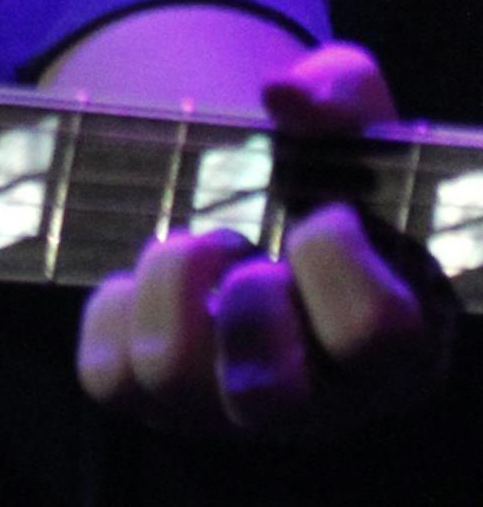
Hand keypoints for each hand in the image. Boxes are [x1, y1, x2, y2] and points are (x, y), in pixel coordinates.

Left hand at [74, 41, 450, 434]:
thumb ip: (342, 93)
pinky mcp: (152, 403)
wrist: (254, 200)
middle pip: (271, 398)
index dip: (336, 262)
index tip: (321, 212)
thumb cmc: (322, 171)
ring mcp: (229, 413)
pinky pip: (108, 375)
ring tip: (195, 245)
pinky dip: (114, 306)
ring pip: (170, 379)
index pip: (375, 336)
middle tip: (246, 246)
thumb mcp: (350, 118)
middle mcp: (319, 405)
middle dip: (245, 300)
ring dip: (170, 284)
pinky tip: (149, 277)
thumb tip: (283, 94)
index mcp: (397, 350)